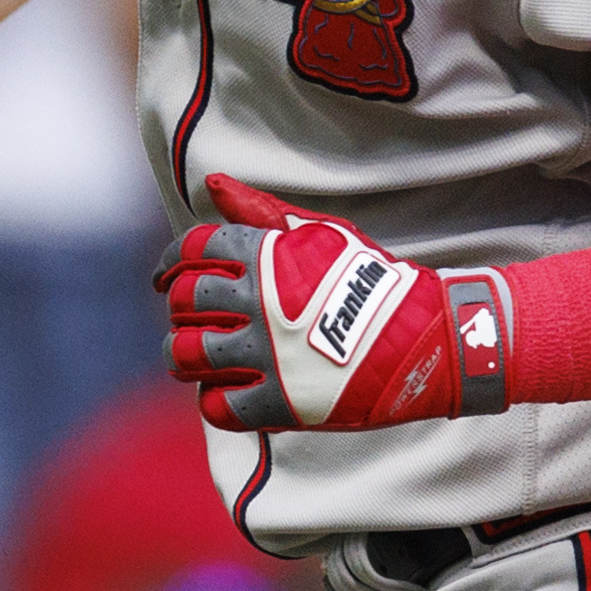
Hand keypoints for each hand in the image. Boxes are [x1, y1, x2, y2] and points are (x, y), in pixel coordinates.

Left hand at [158, 175, 508, 430]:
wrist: (425, 338)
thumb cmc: (370, 281)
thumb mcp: (320, 233)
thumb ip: (260, 211)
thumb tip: (212, 185)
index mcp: (266, 255)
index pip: (191, 250)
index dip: (170, 265)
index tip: (165, 280)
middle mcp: (259, 301)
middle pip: (184, 303)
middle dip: (179, 312)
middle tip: (190, 321)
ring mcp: (267, 354)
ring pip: (186, 355)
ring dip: (183, 357)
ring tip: (195, 360)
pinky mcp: (279, 403)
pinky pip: (217, 405)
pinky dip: (214, 400)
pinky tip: (228, 391)